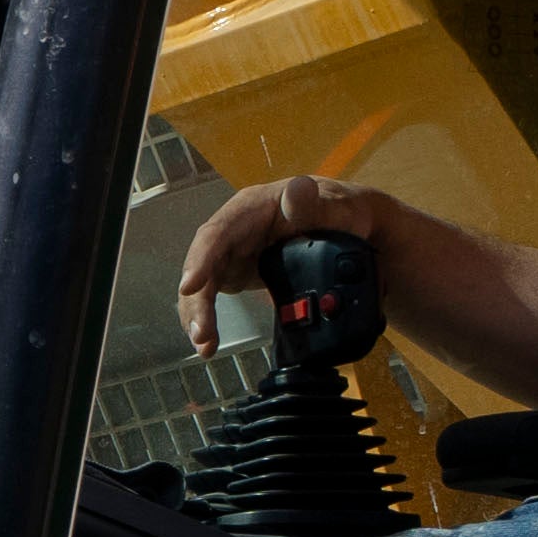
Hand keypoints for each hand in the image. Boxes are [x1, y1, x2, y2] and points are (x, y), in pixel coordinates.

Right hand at [169, 172, 414, 357]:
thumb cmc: (336, 211)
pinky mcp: (236, 274)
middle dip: (197, 300)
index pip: (218, 232)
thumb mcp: (330, 204)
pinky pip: (212, 297)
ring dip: (199, 316)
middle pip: (204, 264)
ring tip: (205, 347)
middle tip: (201, 333)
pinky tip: (208, 343)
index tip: (191, 286)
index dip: (202, 259)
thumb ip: (311, 202)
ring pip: (204, 285)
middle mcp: (232, 231)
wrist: (346, 228)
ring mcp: (232, 254)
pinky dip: (208, 319)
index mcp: (250, 209)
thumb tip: (298, 190)